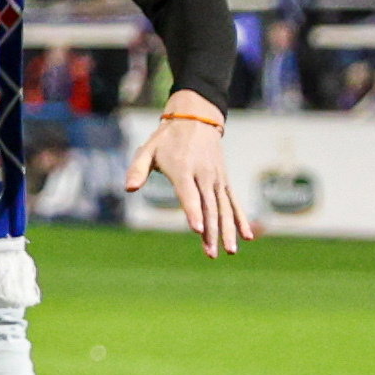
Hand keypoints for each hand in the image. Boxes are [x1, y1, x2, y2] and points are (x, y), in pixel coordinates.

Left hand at [125, 110, 253, 258]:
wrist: (196, 121)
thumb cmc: (166, 140)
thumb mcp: (147, 150)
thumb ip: (137, 170)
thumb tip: (127, 189)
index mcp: (183, 169)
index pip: (189, 195)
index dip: (193, 212)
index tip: (197, 230)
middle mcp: (203, 175)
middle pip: (208, 207)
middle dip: (210, 232)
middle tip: (211, 254)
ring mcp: (217, 179)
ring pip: (223, 208)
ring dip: (227, 231)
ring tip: (229, 251)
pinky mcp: (224, 181)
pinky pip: (234, 202)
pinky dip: (241, 218)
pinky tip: (247, 236)